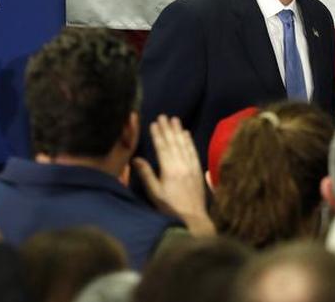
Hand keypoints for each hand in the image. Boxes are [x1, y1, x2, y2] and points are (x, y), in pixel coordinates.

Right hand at [132, 115, 214, 235]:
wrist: (193, 218)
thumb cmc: (170, 207)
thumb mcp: (154, 193)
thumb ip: (146, 175)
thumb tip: (135, 159)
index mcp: (169, 170)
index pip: (162, 148)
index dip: (158, 134)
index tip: (154, 123)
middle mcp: (181, 165)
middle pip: (173, 143)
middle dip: (168, 128)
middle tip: (164, 116)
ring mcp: (191, 167)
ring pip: (184, 145)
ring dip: (179, 131)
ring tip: (175, 119)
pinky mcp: (198, 170)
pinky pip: (193, 151)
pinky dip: (189, 141)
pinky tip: (186, 134)